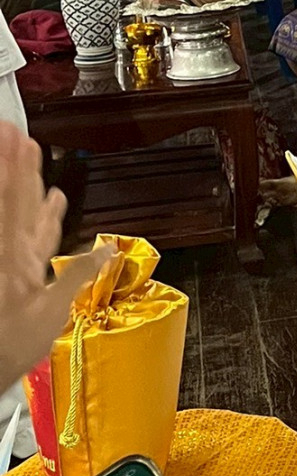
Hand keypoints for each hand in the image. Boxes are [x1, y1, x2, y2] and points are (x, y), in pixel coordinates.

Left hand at [0, 123, 114, 384]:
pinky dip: (23, 215)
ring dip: (12, 182)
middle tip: (14, 133)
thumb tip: (107, 252)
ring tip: (16, 153)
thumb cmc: (13, 342)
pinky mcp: (5, 271)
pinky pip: (10, 231)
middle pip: (15, 200)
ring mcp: (5, 259)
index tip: (23, 141)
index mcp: (23, 257)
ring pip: (10, 213)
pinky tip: (48, 205)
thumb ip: (78, 275)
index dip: (23, 170)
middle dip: (16, 165)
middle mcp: (11, 251)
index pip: (23, 203)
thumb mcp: (53, 312)